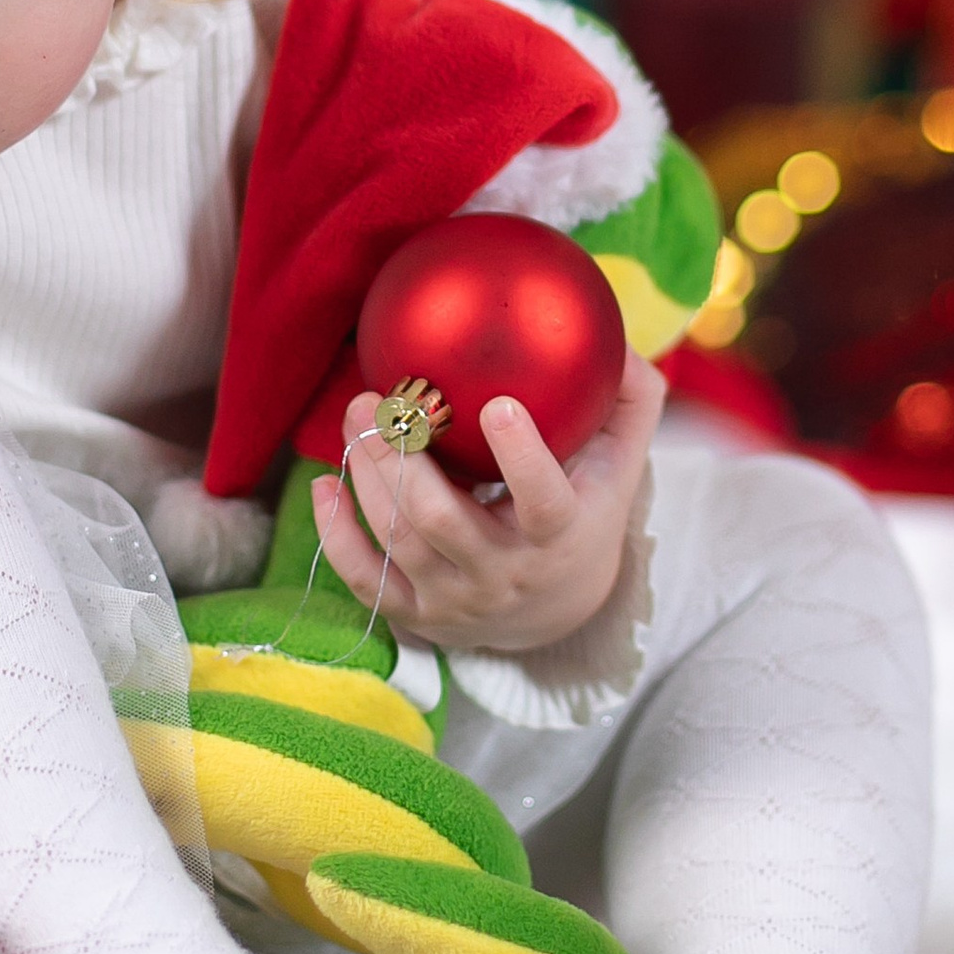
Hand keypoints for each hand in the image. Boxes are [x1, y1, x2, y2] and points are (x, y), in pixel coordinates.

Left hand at [313, 347, 662, 657]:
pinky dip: (337, 534)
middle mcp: (503, 575)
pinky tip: (325, 485)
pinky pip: (365, 579)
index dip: (522, 458)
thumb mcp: (621, 465)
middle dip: (400, 456)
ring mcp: (456, 600)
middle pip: (439, 519)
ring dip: (367, 475)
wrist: (557, 614)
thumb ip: (628, 400)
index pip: (544, 503)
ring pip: (398, 540)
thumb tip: (615, 337)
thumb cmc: (585, 516)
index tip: (498, 405)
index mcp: (559, 535)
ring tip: (356, 417)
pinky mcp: (417, 615)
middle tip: (377, 398)